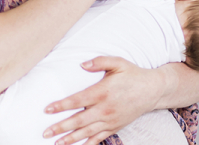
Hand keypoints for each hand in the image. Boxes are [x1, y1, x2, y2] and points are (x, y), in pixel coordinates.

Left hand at [42, 56, 164, 144]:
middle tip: (45, 132)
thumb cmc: (133, 74)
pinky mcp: (115, 127)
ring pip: (87, 132)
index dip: (61, 106)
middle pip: (79, 121)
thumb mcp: (117, 62)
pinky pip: (99, 138)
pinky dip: (88, 144)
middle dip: (61, 127)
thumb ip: (99, 61)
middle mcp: (105, 109)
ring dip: (71, 139)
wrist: (153, 90)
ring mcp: (110, 120)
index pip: (77, 100)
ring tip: (56, 143)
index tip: (47, 109)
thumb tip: (82, 64)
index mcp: (102, 92)